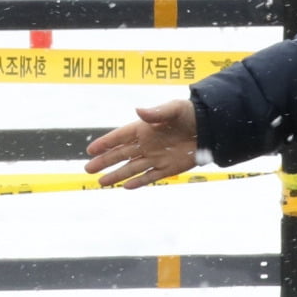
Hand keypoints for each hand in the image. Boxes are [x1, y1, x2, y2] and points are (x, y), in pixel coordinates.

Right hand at [84, 99, 198, 188]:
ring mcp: (156, 157)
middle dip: (104, 162)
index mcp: (144, 128)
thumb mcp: (173, 109)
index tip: (90, 150)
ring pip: (131, 168)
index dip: (105, 143)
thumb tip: (138, 110)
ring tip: (101, 182)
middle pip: (121, 155)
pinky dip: (138, 182)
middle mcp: (147, 144)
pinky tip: (125, 187)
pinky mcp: (168, 167)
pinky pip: (149, 177)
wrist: (209, 127)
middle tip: (88, 168)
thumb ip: (155, 113)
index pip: (120, 137)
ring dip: (116, 175)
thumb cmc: (190, 114)